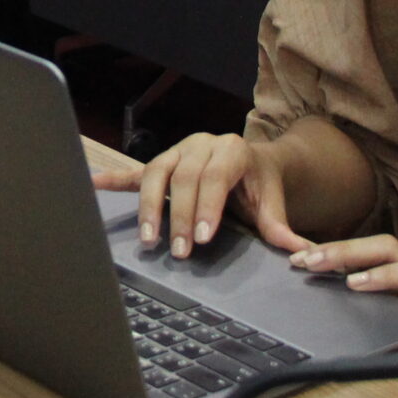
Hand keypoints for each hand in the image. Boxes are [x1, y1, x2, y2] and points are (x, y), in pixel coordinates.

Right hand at [91, 132, 313, 260]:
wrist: (252, 160)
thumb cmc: (259, 183)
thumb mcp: (272, 202)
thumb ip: (281, 228)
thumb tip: (302, 253)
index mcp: (232, 150)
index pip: (215, 176)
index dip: (207, 206)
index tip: (202, 237)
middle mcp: (202, 144)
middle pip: (184, 177)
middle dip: (179, 215)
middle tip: (179, 250)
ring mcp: (178, 151)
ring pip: (156, 172)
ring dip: (148, 206)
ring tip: (149, 239)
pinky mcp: (162, 162)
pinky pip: (136, 171)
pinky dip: (115, 178)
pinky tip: (95, 183)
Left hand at [290, 235, 397, 313]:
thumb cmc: (396, 319)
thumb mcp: (362, 300)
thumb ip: (336, 284)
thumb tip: (300, 266)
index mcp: (391, 265)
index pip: (362, 247)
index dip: (332, 250)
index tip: (300, 260)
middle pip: (388, 247)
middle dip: (349, 252)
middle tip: (317, 263)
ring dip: (389, 274)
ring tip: (358, 283)